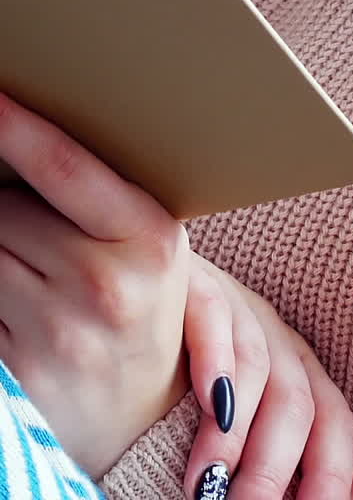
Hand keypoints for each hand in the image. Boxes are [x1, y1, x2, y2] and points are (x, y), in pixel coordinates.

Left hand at [0, 91, 190, 478]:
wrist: (144, 415)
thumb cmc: (139, 304)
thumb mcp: (145, 244)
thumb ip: (99, 195)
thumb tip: (18, 135)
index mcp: (149, 238)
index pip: (65, 167)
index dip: (18, 126)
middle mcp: (106, 286)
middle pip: (8, 209)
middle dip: (7, 207)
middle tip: (36, 230)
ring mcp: (60, 335)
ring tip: (34, 273)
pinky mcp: (20, 376)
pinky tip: (18, 309)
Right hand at [184, 252, 352, 499]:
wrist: (132, 297)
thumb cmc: (182, 382)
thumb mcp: (244, 426)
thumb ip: (293, 464)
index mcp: (298, 372)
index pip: (334, 424)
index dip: (331, 476)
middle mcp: (277, 338)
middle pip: (297, 405)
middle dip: (271, 472)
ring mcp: (238, 307)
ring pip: (258, 367)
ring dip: (233, 435)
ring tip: (204, 483)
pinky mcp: (194, 282)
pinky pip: (214, 314)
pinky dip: (216, 358)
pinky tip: (210, 401)